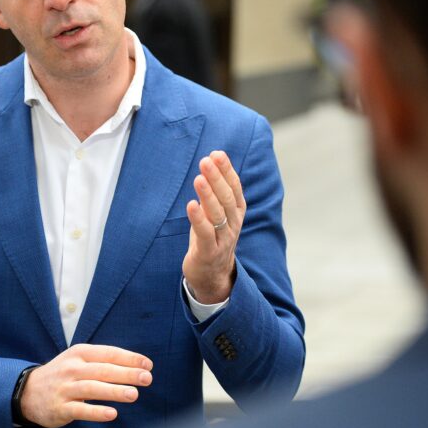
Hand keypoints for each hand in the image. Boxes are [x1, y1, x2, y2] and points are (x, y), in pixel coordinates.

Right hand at [20, 344, 152, 427]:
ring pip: (92, 388)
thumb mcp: (77, 360)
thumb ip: (102, 361)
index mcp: (79, 353)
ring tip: (134, 394)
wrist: (27, 391)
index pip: (107, 353)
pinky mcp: (60, 407)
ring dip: (114, 391)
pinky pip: (80, 410)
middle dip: (126, 373)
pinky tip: (112, 414)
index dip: (129, 358)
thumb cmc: (62, 375)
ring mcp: (65, 388)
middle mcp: (72, 368)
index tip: (148, 364)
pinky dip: (96, 412)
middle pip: (102, 370)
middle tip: (146, 378)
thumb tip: (136, 366)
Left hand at [183, 150, 245, 303]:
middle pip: (227, 198)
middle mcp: (233, 224)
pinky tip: (191, 205)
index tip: (217, 153)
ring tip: (199, 178)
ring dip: (208, 195)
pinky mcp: (209, 252)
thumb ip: (214, 190)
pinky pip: (206, 234)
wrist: (211, 274)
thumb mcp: (214, 212)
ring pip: (218, 214)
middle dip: (218, 178)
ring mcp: (223, 239)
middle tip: (206, 160)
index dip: (227, 170)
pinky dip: (198, 219)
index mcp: (236, 212)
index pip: (235, 187)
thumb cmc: (211, 238)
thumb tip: (211, 160)